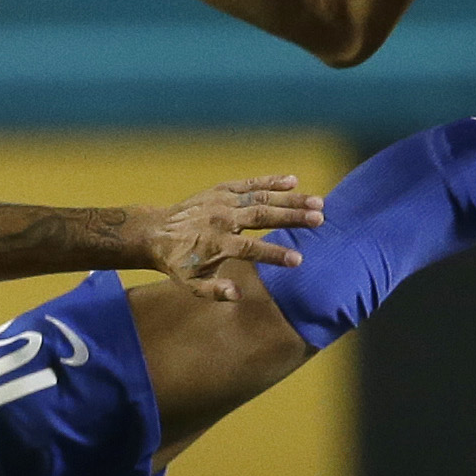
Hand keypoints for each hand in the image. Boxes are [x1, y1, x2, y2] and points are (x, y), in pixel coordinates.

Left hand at [134, 177, 323, 300]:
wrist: (156, 232)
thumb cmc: (179, 263)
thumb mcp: (191, 284)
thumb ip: (215, 291)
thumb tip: (237, 295)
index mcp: (217, 243)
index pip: (251, 249)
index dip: (274, 254)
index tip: (298, 260)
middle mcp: (222, 219)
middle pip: (262, 217)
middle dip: (293, 218)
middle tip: (320, 219)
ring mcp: (222, 202)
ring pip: (261, 197)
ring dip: (291, 199)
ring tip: (317, 202)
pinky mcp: (222, 190)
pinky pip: (250, 184)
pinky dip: (271, 181)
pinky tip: (293, 181)